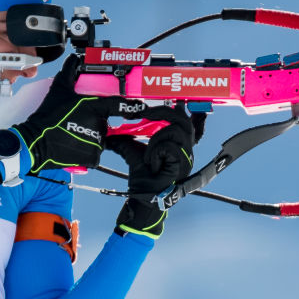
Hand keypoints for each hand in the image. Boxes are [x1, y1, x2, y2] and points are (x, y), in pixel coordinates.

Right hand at [13, 54, 148, 172]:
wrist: (35, 143)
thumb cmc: (47, 116)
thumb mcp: (58, 89)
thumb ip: (69, 72)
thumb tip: (74, 58)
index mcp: (95, 107)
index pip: (120, 105)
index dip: (134, 106)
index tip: (143, 107)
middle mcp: (99, 125)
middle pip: (105, 123)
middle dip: (94, 122)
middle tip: (75, 122)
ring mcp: (97, 142)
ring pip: (100, 139)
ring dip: (90, 136)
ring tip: (71, 134)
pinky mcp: (93, 157)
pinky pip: (95, 153)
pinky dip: (86, 150)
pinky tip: (73, 145)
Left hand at [107, 104, 195, 238]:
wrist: (144, 199)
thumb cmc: (144, 179)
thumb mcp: (133, 154)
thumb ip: (126, 141)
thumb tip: (111, 135)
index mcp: (177, 144)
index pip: (187, 119)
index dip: (183, 107)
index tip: (174, 99)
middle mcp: (186, 148)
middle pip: (182, 118)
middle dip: (162, 111)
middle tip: (146, 112)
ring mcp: (187, 156)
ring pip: (175, 130)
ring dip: (156, 139)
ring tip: (149, 155)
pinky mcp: (183, 163)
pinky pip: (169, 146)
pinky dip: (155, 152)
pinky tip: (152, 164)